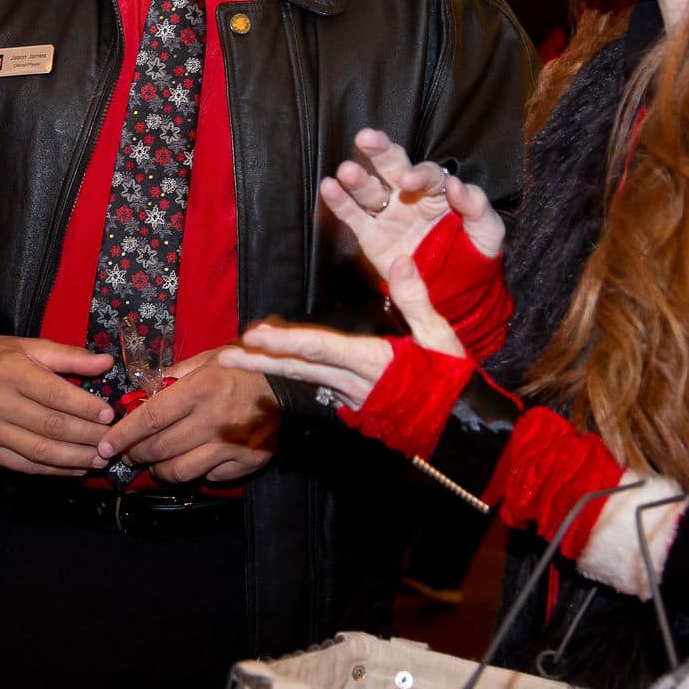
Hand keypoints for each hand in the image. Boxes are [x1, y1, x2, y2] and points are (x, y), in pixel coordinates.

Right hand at [0, 336, 114, 475]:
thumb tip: (106, 363)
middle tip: (111, 441)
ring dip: (75, 458)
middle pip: (51, 426)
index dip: (85, 408)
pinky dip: (54, 470)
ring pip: (40, 451)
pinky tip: (76, 468)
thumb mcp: (30, 347)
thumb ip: (69, 356)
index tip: (108, 415)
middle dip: (86, 436)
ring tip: (100, 459)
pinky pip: (26, 465)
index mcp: (9, 372)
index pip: (55, 395)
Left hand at [98, 348, 280, 483]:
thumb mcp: (207, 359)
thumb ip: (173, 376)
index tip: (106, 445)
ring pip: (181, 471)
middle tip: (128, 453)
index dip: (124, 434)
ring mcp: (233, 445)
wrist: (290, 382)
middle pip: (161, 448)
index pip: (151, 418)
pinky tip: (192, 460)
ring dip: (160, 470)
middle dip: (136, 454)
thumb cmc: (243, 366)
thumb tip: (141, 396)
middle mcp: (216, 419)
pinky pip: (210, 477)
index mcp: (202, 389)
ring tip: (155, 462)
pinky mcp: (248, 461)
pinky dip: (195, 472)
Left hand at [224, 255, 466, 407]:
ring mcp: (354, 397)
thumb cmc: (454, 382)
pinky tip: (276, 368)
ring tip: (236, 360)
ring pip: (305, 379)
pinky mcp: (357, 405)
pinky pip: (319, 388)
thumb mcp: (441, 338)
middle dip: (262, 361)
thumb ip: (417, 299)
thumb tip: (401, 259)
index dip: (286, 341)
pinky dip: (296, 377)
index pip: (322, 348)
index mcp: (374, 362)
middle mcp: (356, 382)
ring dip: (271, 368)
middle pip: (301, 368)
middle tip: (225, 356)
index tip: (255, 335)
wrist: (462, 429)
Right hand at [324, 129, 504, 282]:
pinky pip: (353, 216)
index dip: (419, 173)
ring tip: (347, 170)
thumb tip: (456, 183)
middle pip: (393, 166)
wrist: (456, 294)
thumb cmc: (474, 256)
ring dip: (358, 178)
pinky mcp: (372, 237)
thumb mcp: (488, 232)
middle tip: (367, 138)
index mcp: (439, 192)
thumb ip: (477, 206)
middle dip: (380, 151)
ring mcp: (389, 215)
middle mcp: (410, 197)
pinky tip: (329, 187)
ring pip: (370, 189)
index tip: (408, 180)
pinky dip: (340, 202)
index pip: (428, 174)